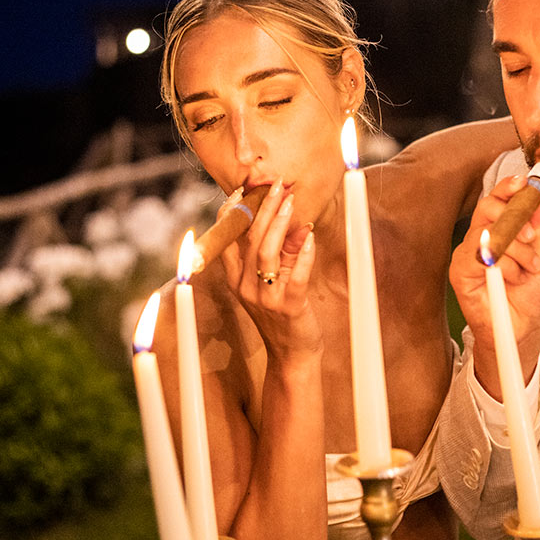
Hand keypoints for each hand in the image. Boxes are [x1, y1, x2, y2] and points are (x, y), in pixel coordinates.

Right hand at [219, 179, 319, 358]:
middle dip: (263, 208)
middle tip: (276, 184)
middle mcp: (244, 286)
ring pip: (267, 253)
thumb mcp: (275, 279)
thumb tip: (294, 221)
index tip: (243, 189)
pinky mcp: (289, 307)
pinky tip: (310, 236)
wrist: (292, 354)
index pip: (229, 239)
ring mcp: (265, 298)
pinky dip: (304, 254)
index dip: (234, 212)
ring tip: (289, 201)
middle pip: (250, 239)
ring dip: (279, 223)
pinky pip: (296, 276)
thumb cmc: (282, 313)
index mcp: (235, 278)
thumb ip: (282, 252)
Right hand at [449, 174, 539, 398]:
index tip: (526, 182)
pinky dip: (504, 265)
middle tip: (532, 234)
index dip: (509, 187)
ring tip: (529, 269)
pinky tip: (512, 278)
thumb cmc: (530, 296)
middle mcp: (481, 238)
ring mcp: (468, 253)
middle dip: (514, 216)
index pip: (499, 198)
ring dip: (517, 250)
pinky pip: (481, 255)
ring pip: (490, 231)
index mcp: (500, 229)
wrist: (524, 329)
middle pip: (488, 207)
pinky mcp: (460, 271)